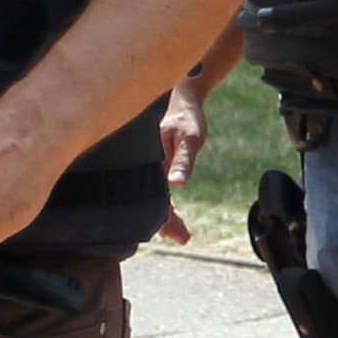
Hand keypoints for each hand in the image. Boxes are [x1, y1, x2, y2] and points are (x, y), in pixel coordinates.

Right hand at [157, 88, 209, 243]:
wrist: (183, 99)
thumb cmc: (187, 117)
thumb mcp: (189, 138)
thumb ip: (183, 161)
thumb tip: (177, 184)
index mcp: (153, 165)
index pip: (155, 200)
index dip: (165, 219)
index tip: (178, 235)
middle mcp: (148, 168)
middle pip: (151, 202)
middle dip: (165, 223)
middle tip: (183, 238)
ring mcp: (151, 166)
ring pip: (153, 196)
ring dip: (165, 215)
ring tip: (181, 233)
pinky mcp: (157, 163)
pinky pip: (156, 188)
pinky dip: (164, 202)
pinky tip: (172, 212)